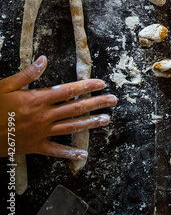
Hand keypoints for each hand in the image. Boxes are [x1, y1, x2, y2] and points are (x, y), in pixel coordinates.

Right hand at [0, 56, 116, 160]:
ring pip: (71, 128)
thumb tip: (43, 59)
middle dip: (97, 103)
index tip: (101, 83)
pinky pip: (55, 151)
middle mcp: (44, 116)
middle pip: (76, 109)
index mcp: (38, 99)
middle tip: (114, 100)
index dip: (87, 87)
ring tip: (106, 120)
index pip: (69, 91)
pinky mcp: (34, 147)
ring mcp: (41, 133)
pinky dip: (69, 154)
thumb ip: (27, 74)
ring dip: (90, 124)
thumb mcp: (6, 85)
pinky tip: (83, 155)